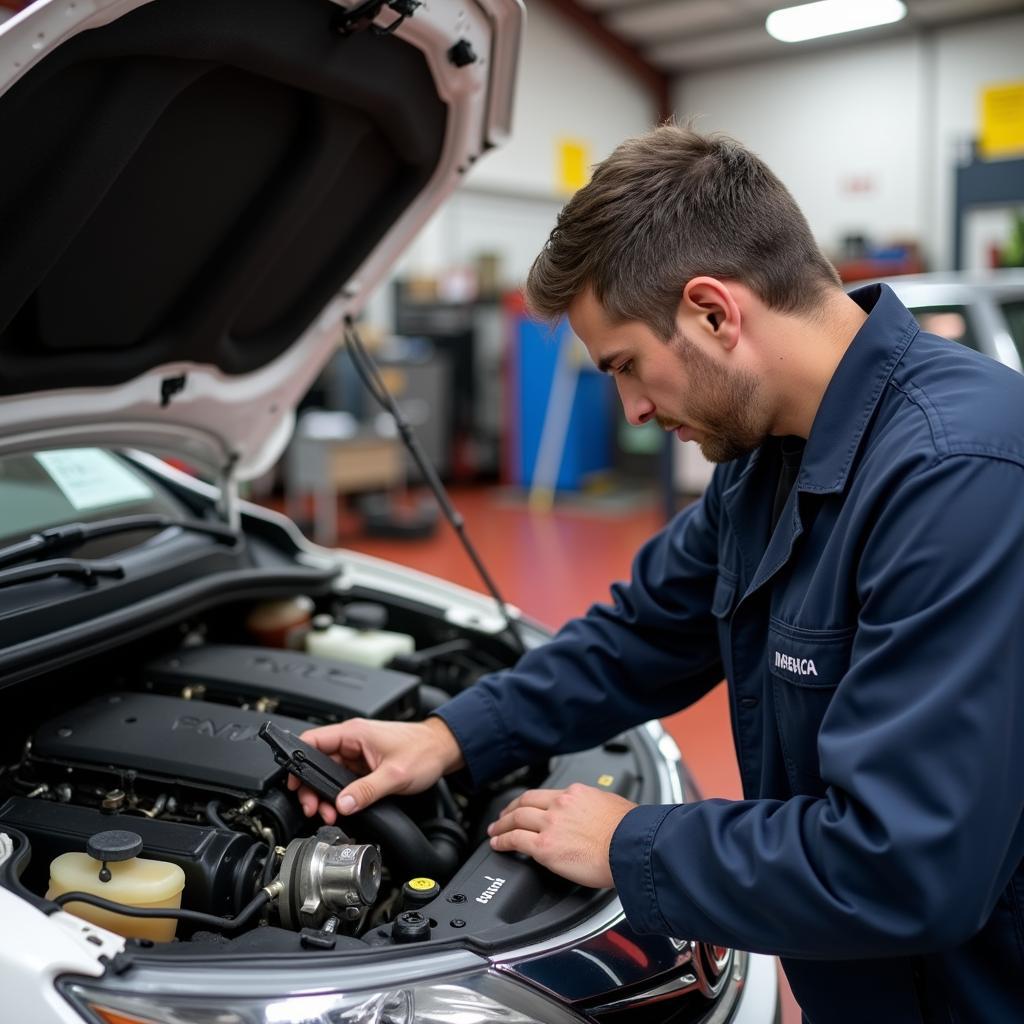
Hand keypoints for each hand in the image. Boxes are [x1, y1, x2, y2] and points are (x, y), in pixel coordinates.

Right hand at [287, 716, 463, 822]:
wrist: (443, 750)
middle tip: (314, 808)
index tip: (295, 783)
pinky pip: (343, 780)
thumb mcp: (395, 774)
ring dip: (325, 795)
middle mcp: (352, 741)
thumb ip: (366, 790)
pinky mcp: (364, 766)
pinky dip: (339, 795)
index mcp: (354, 733)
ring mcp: (357, 754)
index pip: (312, 741)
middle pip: (317, 763)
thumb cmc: (424, 750)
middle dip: (312, 788)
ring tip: (329, 814)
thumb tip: (342, 804)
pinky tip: (341, 808)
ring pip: (329, 775)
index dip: (298, 762)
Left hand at [487, 784, 636, 887]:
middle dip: (510, 810)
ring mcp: (551, 824)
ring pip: (516, 818)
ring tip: (494, 831)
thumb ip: (597, 809)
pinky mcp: (546, 846)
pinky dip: (502, 841)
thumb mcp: (613, 807)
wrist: (634, 846)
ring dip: (502, 824)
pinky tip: (497, 844)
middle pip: (525, 802)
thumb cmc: (632, 832)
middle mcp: (560, 805)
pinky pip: (515, 841)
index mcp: (576, 794)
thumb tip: (598, 816)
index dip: (531, 801)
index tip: (526, 807)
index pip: (545, 795)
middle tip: (502, 817)